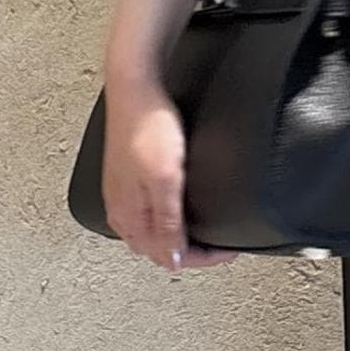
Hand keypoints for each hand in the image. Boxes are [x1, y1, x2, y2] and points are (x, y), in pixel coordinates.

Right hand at [100, 83, 238, 272]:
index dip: (202, 259)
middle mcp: (122, 211)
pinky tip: (174, 214)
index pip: (169, 257)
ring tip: (201, 235)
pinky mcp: (126, 179)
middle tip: (218, 248)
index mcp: (130, 217)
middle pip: (157, 250)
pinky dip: (163, 223)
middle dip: (188, 254)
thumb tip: (173, 259)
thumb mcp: (165, 180)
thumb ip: (167, 222)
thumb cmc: (148, 128)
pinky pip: (143, 215)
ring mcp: (122, 195)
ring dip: (174, 241)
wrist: (133, 91)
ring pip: (148, 235)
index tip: (227, 251)